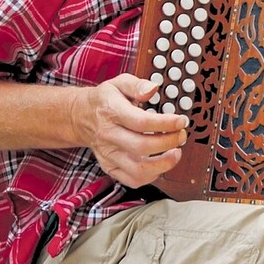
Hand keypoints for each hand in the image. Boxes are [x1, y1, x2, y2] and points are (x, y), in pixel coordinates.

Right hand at [74, 73, 188, 187]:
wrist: (82, 117)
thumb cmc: (104, 100)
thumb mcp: (118, 83)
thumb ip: (137, 85)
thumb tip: (153, 88)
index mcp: (112, 113)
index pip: (141, 122)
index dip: (165, 123)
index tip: (181, 121)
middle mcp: (109, 136)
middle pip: (142, 147)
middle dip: (169, 142)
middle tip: (181, 135)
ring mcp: (109, 154)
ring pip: (138, 169)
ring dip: (163, 165)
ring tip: (175, 153)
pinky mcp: (110, 167)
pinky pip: (131, 180)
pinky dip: (151, 177)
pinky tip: (160, 165)